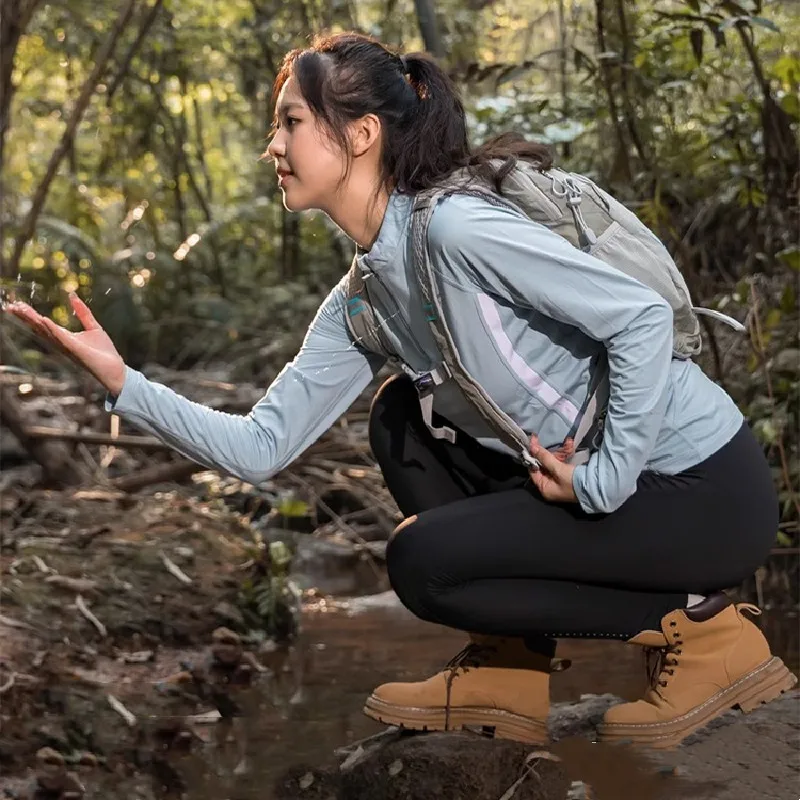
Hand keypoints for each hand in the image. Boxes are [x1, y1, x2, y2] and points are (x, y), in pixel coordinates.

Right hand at [4, 293, 126, 395]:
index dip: (30, 314)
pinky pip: (62, 338)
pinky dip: (53, 329)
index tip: (16, 304)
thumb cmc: (104, 352)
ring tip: (21, 309)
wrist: (115, 368)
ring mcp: (67, 346)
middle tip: (10, 306)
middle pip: (39, 327)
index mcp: (64, 337)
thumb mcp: (93, 327)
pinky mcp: (76, 349)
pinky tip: (44, 320)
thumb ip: (83, 312)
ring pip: (46, 331)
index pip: (43, 323)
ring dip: (33, 320)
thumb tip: (72, 295)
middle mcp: (61, 342)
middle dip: (25, 316)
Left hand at [527, 434, 577, 502]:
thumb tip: (532, 447)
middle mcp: (549, 484)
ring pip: (554, 461)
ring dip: (561, 452)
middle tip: (555, 442)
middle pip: (544, 464)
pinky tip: (570, 445)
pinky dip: (566, 454)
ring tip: (568, 443)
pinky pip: (562, 463)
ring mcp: (558, 480)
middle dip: (552, 453)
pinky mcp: (567, 475)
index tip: (534, 442)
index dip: (533, 455)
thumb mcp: (558, 469)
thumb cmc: (574, 482)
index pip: (533, 469)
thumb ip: (544, 457)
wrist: (596, 488)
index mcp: (544, 487)